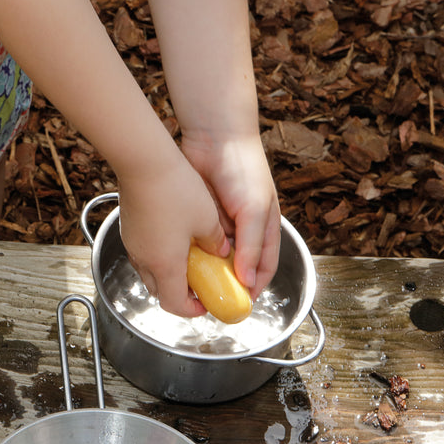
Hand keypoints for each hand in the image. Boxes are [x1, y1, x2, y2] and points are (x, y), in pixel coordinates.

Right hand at [115, 159, 227, 318]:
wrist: (143, 161)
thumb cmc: (175, 189)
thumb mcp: (207, 219)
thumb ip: (216, 242)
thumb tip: (221, 249)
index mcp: (165, 264)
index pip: (175, 305)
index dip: (192, 310)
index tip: (206, 303)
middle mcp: (145, 260)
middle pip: (160, 292)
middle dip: (181, 293)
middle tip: (200, 284)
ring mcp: (134, 244)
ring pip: (150, 272)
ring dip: (169, 274)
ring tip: (190, 260)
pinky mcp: (129, 229)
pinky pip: (144, 253)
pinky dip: (159, 256)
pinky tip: (174, 238)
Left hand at [180, 130, 280, 295]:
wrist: (214, 137)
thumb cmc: (244, 171)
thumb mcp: (253, 211)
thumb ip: (251, 246)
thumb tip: (248, 282)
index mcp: (264, 230)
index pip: (262, 270)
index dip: (252, 290)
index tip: (238, 306)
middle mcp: (242, 231)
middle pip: (235, 267)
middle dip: (223, 283)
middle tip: (209, 299)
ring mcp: (220, 224)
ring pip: (212, 257)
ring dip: (204, 270)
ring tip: (192, 285)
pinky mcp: (198, 217)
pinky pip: (194, 242)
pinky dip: (189, 253)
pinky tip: (180, 263)